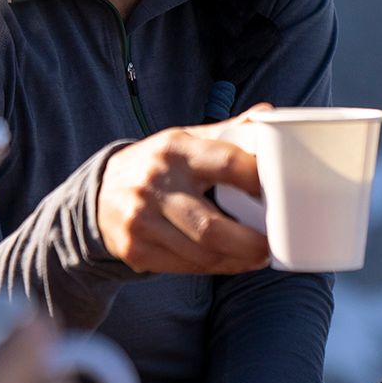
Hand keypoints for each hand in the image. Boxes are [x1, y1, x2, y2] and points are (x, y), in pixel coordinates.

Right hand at [95, 119, 270, 275]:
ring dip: (237, 261)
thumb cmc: (158, 165)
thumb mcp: (186, 140)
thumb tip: (268, 114)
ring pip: (201, 254)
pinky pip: (185, 267)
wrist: (100, 194)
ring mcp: (141, 220)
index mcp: (176, 150)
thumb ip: (228, 131)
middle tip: (272, 245)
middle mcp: (155, 184)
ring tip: (258, 256)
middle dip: (250, 243)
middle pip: (212, 227)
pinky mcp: (135, 249)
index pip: (227, 163)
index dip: (259, 180)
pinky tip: (230, 262)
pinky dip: (215, 268)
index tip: (281, 193)